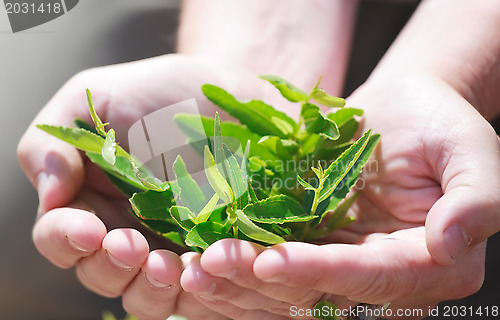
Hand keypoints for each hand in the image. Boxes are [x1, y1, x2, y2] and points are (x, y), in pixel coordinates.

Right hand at [17, 54, 256, 319]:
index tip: (86, 228)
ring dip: (150, 288)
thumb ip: (54, 142)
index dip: (65, 239)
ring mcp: (168, 243)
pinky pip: (199, 285)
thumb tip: (48, 196)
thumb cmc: (155, 92)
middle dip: (110, 266)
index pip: (59, 236)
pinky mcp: (210, 249)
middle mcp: (123, 228)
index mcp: (87, 199)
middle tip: (131, 246)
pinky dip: (197, 287)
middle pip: (100, 273)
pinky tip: (204, 266)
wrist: (222, 93)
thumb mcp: (92, 98)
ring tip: (167, 265)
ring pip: (146, 293)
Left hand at [180, 73, 499, 318]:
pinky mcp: (308, 243)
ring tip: (192, 267)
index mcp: (425, 264)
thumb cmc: (440, 123)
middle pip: (318, 294)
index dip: (320, 275)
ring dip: (238, 283)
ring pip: (285, 290)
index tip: (270, 263)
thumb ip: (476, 199)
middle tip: (210, 264)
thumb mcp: (471, 150)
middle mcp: (379, 275)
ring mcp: (338, 262)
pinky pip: (269, 265)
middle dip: (262, 283)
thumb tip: (451, 243)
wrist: (400, 108)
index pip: (370, 280)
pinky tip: (197, 259)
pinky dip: (236, 267)